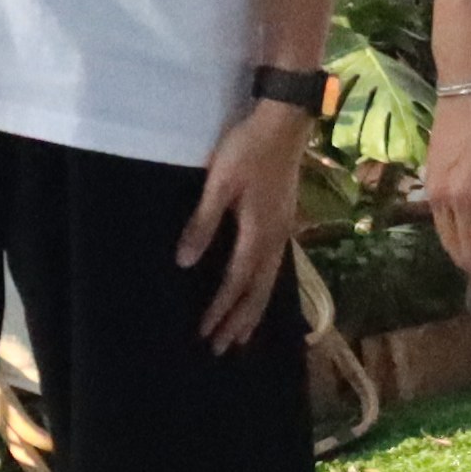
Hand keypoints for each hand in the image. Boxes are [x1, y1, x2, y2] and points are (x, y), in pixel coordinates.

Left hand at [178, 94, 314, 355]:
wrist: (285, 122)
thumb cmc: (248, 149)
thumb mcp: (219, 183)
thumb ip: (203, 223)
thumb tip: (185, 262)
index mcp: (258, 232)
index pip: (236, 282)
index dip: (220, 309)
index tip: (205, 333)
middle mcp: (275, 239)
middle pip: (257, 291)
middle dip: (239, 321)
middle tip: (223, 349)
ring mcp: (283, 231)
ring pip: (269, 282)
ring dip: (254, 310)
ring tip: (242, 335)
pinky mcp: (285, 221)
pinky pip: (275, 267)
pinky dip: (264, 289)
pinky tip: (258, 293)